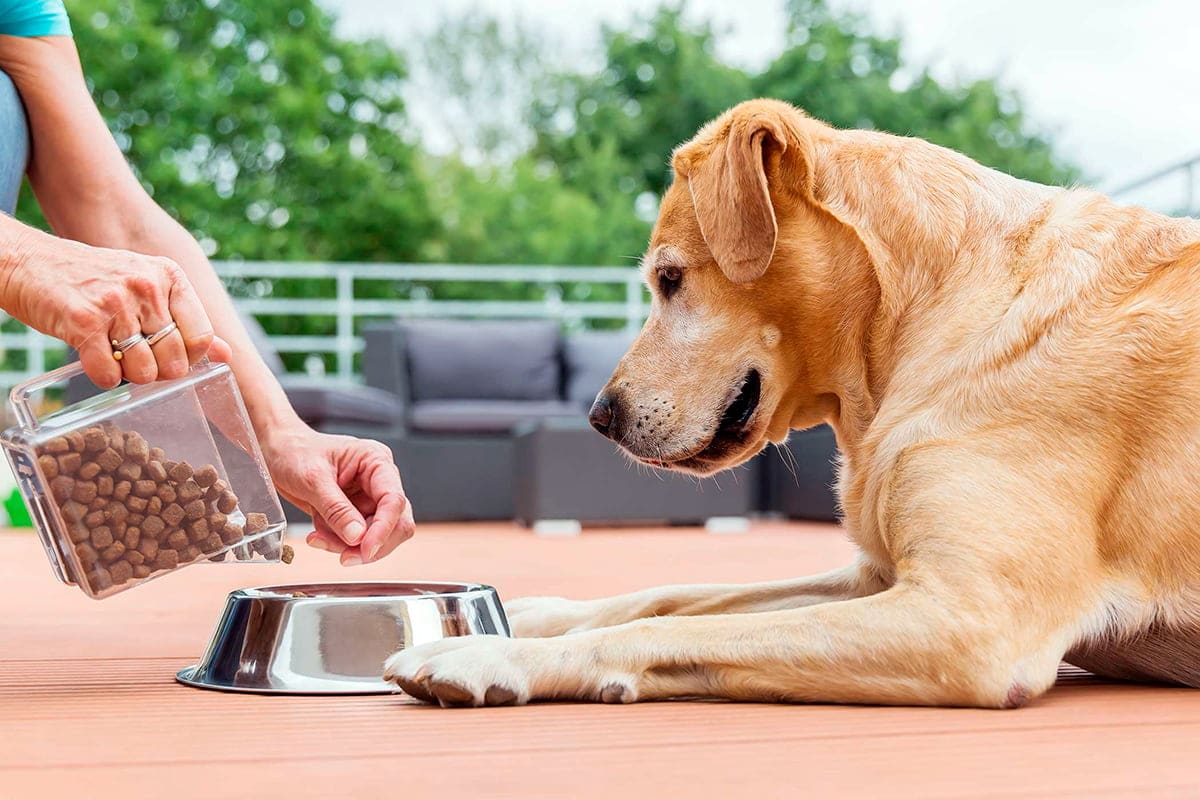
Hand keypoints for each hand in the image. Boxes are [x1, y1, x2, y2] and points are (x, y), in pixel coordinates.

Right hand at [2, 230, 229, 386]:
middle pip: (176, 359)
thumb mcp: (147, 288)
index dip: (188, 357)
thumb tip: (226, 354)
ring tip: (113, 353)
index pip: (202, 336)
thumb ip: (186, 321)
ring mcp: (116, 302)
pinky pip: (109, 375)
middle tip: (135, 357)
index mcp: (169, 277)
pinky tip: (94, 359)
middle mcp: (147, 286)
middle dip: (158, 371)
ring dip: (129, 375)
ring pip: (145, 371)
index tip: (168, 354)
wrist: (30, 263)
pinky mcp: (84, 321)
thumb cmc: (93, 280)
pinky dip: (103, 378)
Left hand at [261, 425, 413, 564]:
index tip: (367, 550)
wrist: (277, 452)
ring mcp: (368, 499)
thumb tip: (357, 536)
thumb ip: (336, 509)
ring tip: (318, 538)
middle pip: (396, 522)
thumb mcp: (313, 479)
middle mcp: (378, 481)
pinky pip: (356, 539)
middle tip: (345, 557)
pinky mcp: (355, 513)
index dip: (384, 528)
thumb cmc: (294, 452)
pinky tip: (317, 535)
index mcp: (376, 462)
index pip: (394, 499)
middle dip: (370, 543)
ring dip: (348, 545)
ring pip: (376, 536)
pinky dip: (337, 543)